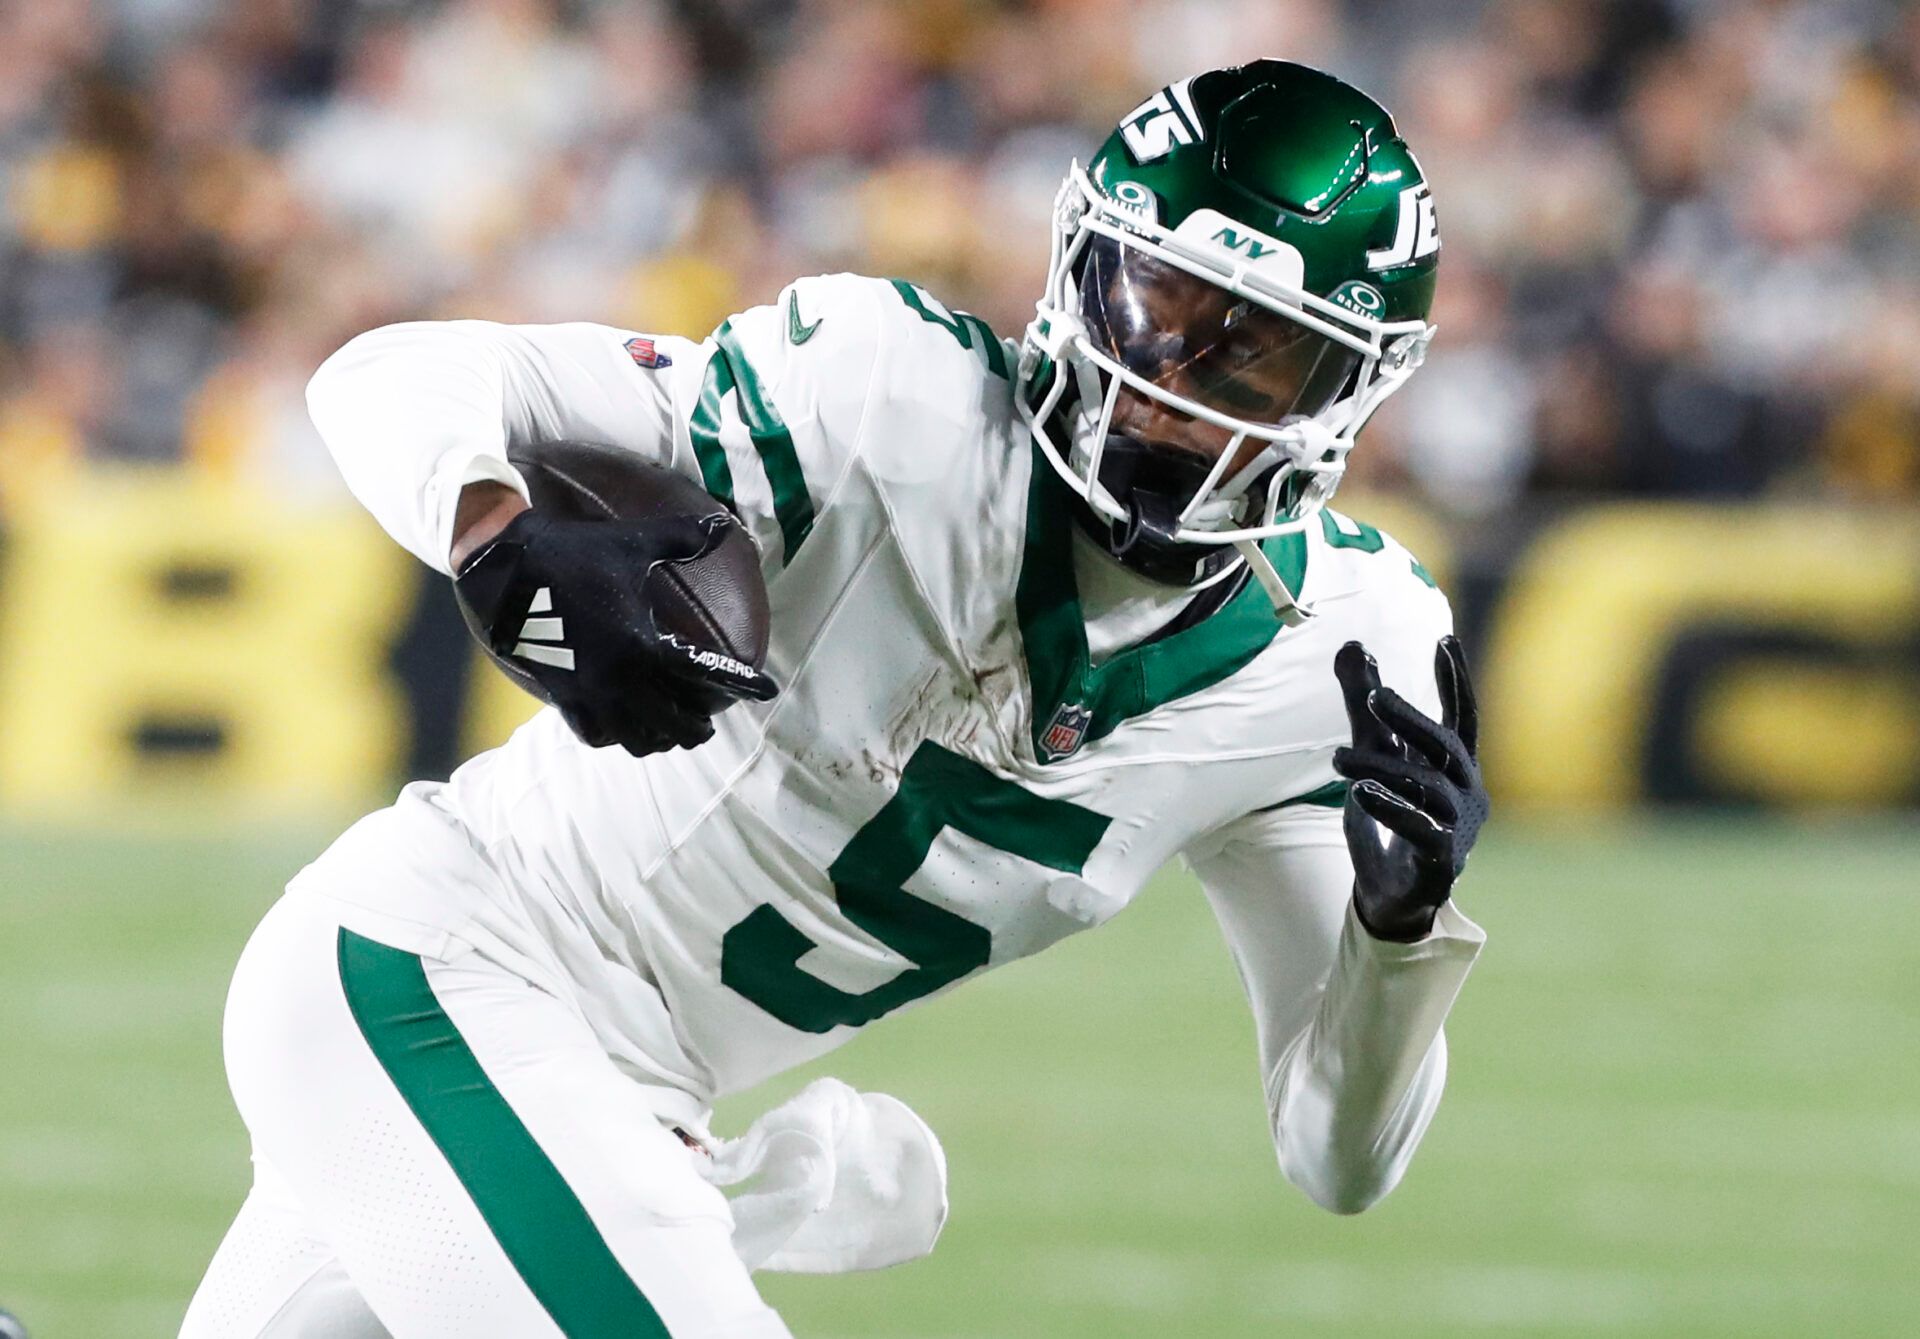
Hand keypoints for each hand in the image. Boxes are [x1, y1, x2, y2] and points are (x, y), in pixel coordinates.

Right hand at [456, 508, 777, 755]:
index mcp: (642, 642)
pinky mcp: (563, 696)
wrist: (506, 568)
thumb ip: (684, 538)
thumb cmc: (575, 552)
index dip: (741, 684)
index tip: (767, 691)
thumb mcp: (634, 541)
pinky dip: (615, 737)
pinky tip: (623, 727)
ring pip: (636, 739)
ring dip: (659, 739)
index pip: (705, 673)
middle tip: (707, 722)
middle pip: (674, 724)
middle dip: (697, 727)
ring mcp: (589, 692)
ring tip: (669, 732)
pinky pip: (595, 734)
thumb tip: (727, 527)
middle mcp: (619, 676)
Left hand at [1331, 637, 1488, 941]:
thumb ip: (1363, 708)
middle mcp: (1466, 794)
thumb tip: (1353, 645)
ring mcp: (1459, 829)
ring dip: (1381, 767)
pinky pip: (1422, 830)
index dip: (1454, 680)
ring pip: (1426, 787)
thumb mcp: (1372, 757)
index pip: (1462, 717)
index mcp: (1456, 768)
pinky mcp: (1442, 862)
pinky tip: (1360, 792)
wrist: (1392, 897)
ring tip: (1336, 758)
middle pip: (1445, 747)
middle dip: (1411, 718)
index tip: (1443, 639)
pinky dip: (1392, 808)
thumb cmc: (1390, 819)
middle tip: (1372, 698)